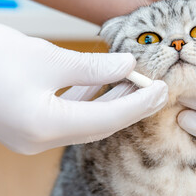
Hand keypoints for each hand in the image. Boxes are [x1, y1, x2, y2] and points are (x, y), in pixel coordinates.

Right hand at [0, 23, 167, 154]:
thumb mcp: (47, 58)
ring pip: (88, 120)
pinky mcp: (34, 124)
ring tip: (137, 82)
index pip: (107, 119)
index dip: (138, 104)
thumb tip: (128, 66)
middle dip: (131, 106)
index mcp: (43, 126)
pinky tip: (106, 85)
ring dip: (114, 102)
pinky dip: (93, 100)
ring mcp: (35, 134)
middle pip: (101, 124)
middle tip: (156, 88)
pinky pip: (73, 115)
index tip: (161, 90)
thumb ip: (92, 67)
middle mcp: (40, 138)